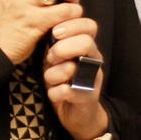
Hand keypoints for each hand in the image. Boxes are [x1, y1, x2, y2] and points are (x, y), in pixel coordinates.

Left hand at [42, 17, 108, 139]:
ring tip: (51, 79)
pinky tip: (54, 94)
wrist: (77, 114)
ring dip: (54, 74)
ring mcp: (93, 80)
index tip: (55, 32)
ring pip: (73, 68)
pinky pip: (66, 91)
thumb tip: (46, 26)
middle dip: (62, 48)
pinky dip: (55, 92)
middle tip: (51, 57)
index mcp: (87, 47)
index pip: (89, 26)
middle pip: (86, 42)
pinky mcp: (88, 98)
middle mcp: (94, 61)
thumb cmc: (64, 80)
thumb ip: (55, 43)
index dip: (72, 25)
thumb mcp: (58, 59)